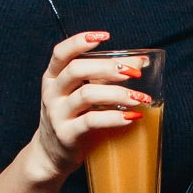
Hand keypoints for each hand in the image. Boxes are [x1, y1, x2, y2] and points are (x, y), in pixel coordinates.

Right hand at [30, 31, 153, 182]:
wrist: (51, 155)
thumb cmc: (72, 118)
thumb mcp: (81, 94)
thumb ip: (105, 77)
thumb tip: (140, 62)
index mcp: (53, 77)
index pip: (61, 53)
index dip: (80, 41)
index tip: (105, 36)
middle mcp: (52, 93)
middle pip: (77, 70)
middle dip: (108, 68)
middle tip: (134, 73)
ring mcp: (57, 114)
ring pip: (87, 95)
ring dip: (118, 93)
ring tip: (140, 98)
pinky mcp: (67, 135)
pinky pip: (91, 122)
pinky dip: (114, 118)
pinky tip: (132, 117)